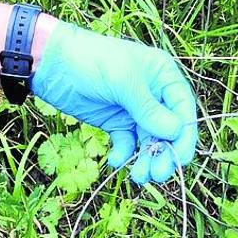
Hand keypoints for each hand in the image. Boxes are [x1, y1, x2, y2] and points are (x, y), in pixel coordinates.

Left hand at [31, 21, 196, 183]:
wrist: (52, 63)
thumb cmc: (92, 61)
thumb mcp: (123, 81)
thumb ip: (148, 108)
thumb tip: (175, 132)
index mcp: (163, 76)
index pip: (183, 109)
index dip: (185, 135)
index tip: (180, 158)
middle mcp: (153, 95)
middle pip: (168, 130)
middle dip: (165, 153)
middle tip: (158, 175)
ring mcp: (134, 110)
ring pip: (148, 141)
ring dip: (145, 159)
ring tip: (139, 177)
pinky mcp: (115, 122)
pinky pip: (126, 143)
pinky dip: (123, 154)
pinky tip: (114, 160)